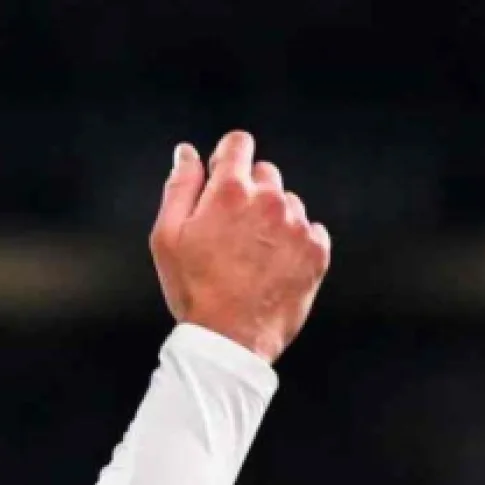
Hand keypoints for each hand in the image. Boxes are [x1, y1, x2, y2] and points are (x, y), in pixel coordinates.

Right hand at [149, 131, 330, 363]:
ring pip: (288, 202)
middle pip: (264, 173)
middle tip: (231, 231)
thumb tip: (187, 152)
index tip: (221, 179)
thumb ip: (179, 186)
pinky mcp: (317, 252)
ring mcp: (297, 226)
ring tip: (252, 255)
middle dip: (248, 192)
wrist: (230, 341)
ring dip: (272, 218)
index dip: (227, 158)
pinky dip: (294, 242)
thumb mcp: (167, 236)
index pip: (239, 143)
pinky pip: (310, 230)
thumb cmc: (193, 288)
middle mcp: (269, 200)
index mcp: (230, 191)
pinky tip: (273, 266)